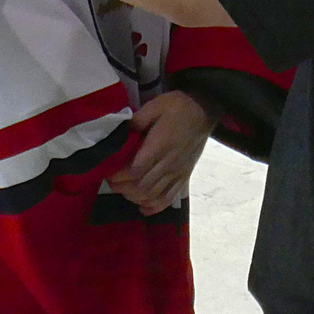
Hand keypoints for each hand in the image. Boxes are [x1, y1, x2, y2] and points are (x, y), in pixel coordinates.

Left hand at [108, 91, 215, 215]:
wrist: (205, 110)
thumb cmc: (179, 107)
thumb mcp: (156, 105)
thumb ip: (137, 120)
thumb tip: (122, 133)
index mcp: (160, 145)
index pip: (136, 169)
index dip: (119, 176)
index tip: (108, 172)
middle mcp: (169, 163)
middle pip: (142, 186)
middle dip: (123, 188)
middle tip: (112, 182)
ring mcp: (178, 172)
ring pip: (154, 195)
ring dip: (135, 198)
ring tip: (125, 191)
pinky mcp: (184, 176)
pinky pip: (170, 197)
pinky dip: (155, 207)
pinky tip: (143, 207)